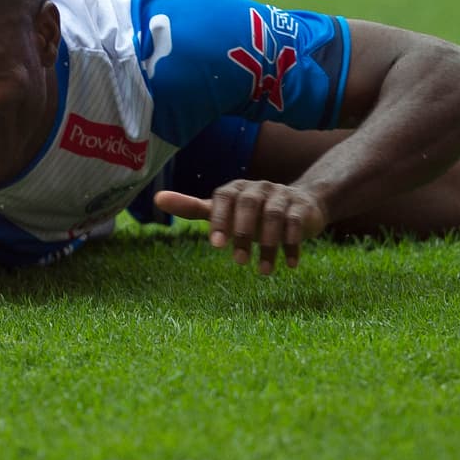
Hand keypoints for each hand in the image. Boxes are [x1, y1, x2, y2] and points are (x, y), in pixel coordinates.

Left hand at [153, 181, 328, 273]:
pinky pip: (296, 223)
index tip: (216, 245)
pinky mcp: (302, 207)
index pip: (223, 198)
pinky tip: (288, 265)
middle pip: (249, 205)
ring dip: (269, 245)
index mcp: (235, 189)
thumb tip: (157, 198)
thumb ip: (192, 207)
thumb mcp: (221, 210)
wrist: (300, 205)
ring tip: (263, 271)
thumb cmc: (251, 213)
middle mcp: (258, 188)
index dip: (219, 220)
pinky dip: (292, 245)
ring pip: (274, 216)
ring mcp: (282, 195)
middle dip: (244, 233)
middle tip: (238, 262)